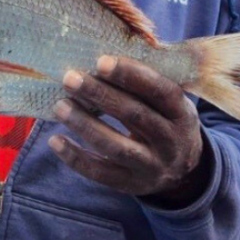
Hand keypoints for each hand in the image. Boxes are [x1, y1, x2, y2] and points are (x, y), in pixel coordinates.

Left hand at [49, 55, 208, 205]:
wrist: (183, 171)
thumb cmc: (165, 120)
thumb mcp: (169, 103)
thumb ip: (147, 82)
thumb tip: (103, 55)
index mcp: (182, 114)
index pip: (160, 91)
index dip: (132, 75)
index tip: (101, 61)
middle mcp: (171, 142)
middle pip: (134, 116)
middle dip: (100, 95)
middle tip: (70, 78)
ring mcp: (152, 167)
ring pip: (116, 147)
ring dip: (85, 125)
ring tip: (60, 105)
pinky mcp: (132, 185)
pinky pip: (101, 173)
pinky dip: (76, 158)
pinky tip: (56, 140)